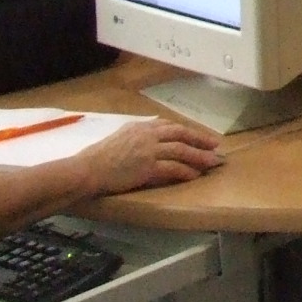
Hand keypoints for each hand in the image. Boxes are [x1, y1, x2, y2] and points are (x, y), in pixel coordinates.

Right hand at [81, 118, 221, 195]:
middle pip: (181, 134)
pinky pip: (173, 168)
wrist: (87, 170)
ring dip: (199, 156)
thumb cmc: (99, 157)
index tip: (199, 136)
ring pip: (181, 151)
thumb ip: (138, 136)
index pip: (170, 125)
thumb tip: (153, 139)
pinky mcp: (147, 167)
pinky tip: (195, 175)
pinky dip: (186, 171)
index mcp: (140, 126)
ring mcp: (148, 150)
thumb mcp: (120, 137)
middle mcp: (147, 135)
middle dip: (200, 139)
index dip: (187, 131)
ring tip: (212, 162)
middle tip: (215, 145)